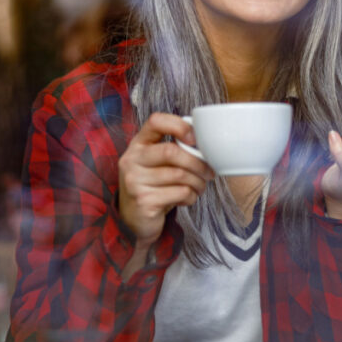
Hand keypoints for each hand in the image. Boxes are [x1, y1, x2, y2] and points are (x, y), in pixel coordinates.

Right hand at [118, 113, 214, 246]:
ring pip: (180, 174)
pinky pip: (180, 193)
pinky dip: (191, 196)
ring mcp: (134, 181)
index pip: (155, 121)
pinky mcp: (143, 200)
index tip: (194, 138)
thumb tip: (207, 144)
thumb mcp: (157, 164)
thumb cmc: (153, 186)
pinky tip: (187, 198)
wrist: (134, 220)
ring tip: (200, 186)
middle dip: (198, 163)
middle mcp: (132, 160)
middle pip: (172, 151)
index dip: (178, 125)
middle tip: (208, 172)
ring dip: (198, 182)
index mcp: (138, 144)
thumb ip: (173, 150)